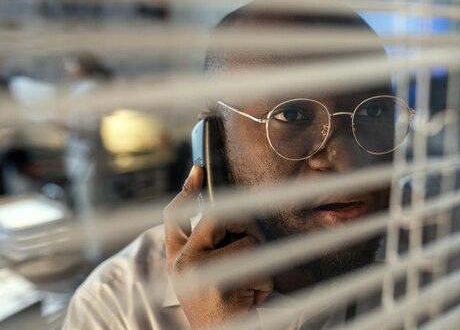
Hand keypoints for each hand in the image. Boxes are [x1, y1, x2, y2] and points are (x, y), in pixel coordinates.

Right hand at [164, 166, 271, 328]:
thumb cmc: (223, 308)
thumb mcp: (207, 274)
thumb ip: (210, 245)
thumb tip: (229, 212)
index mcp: (177, 259)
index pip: (175, 216)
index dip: (187, 190)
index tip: (199, 170)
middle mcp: (183, 263)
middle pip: (220, 217)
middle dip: (244, 227)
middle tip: (250, 250)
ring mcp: (200, 274)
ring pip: (247, 241)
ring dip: (259, 262)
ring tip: (248, 287)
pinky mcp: (221, 287)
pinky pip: (259, 265)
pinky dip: (265, 281)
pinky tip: (252, 299)